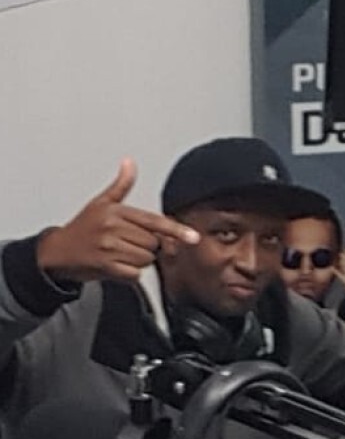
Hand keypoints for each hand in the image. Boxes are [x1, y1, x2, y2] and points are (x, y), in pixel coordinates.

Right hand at [37, 160, 198, 283]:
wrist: (56, 253)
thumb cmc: (82, 228)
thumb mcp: (101, 203)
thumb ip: (121, 186)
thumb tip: (129, 163)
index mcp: (115, 212)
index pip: (153, 221)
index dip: (175, 230)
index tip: (193, 237)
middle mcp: (112, 228)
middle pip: (154, 243)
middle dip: (147, 246)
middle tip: (127, 243)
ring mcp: (108, 248)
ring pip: (146, 259)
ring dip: (138, 261)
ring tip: (119, 254)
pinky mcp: (105, 266)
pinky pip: (135, 274)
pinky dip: (130, 274)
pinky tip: (116, 266)